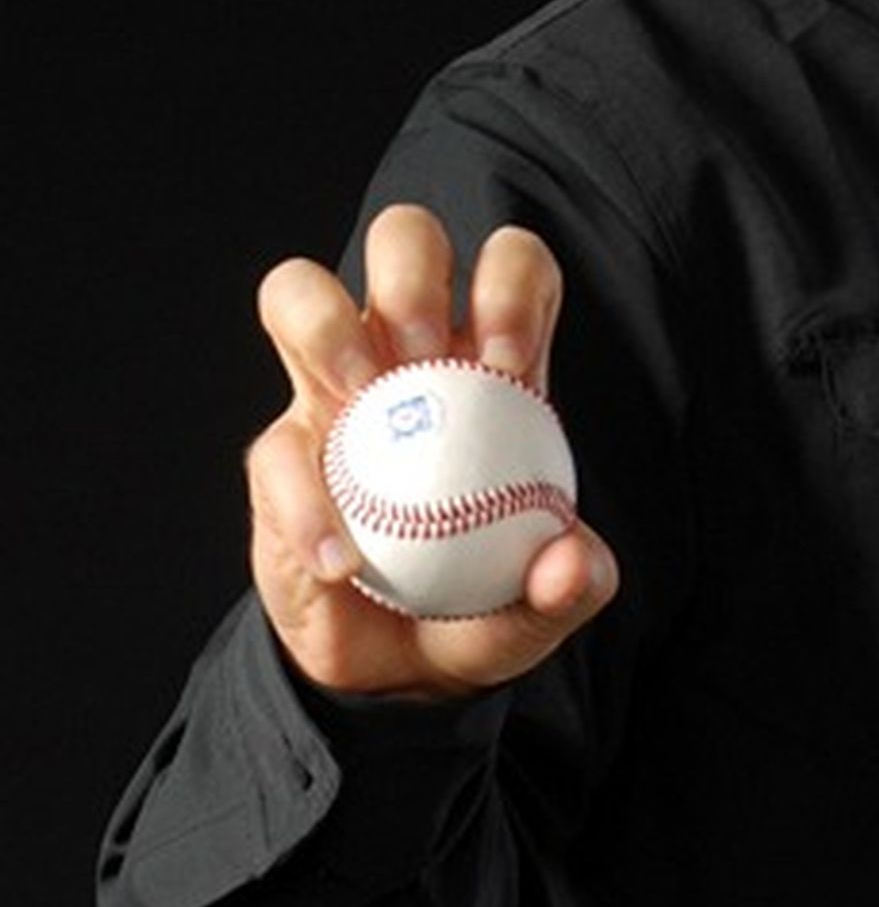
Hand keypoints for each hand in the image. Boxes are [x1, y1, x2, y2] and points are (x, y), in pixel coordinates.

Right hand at [246, 201, 618, 698]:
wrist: (394, 668)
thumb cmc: (477, 607)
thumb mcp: (539, 608)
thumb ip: (571, 585)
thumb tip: (574, 561)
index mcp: (491, 363)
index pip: (511, 270)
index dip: (510, 286)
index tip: (511, 364)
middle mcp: (405, 354)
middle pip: (401, 239)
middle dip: (411, 274)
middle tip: (425, 357)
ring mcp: (330, 392)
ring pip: (299, 292)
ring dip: (327, 327)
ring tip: (360, 400)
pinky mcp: (277, 455)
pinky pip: (276, 451)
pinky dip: (307, 508)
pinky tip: (341, 562)